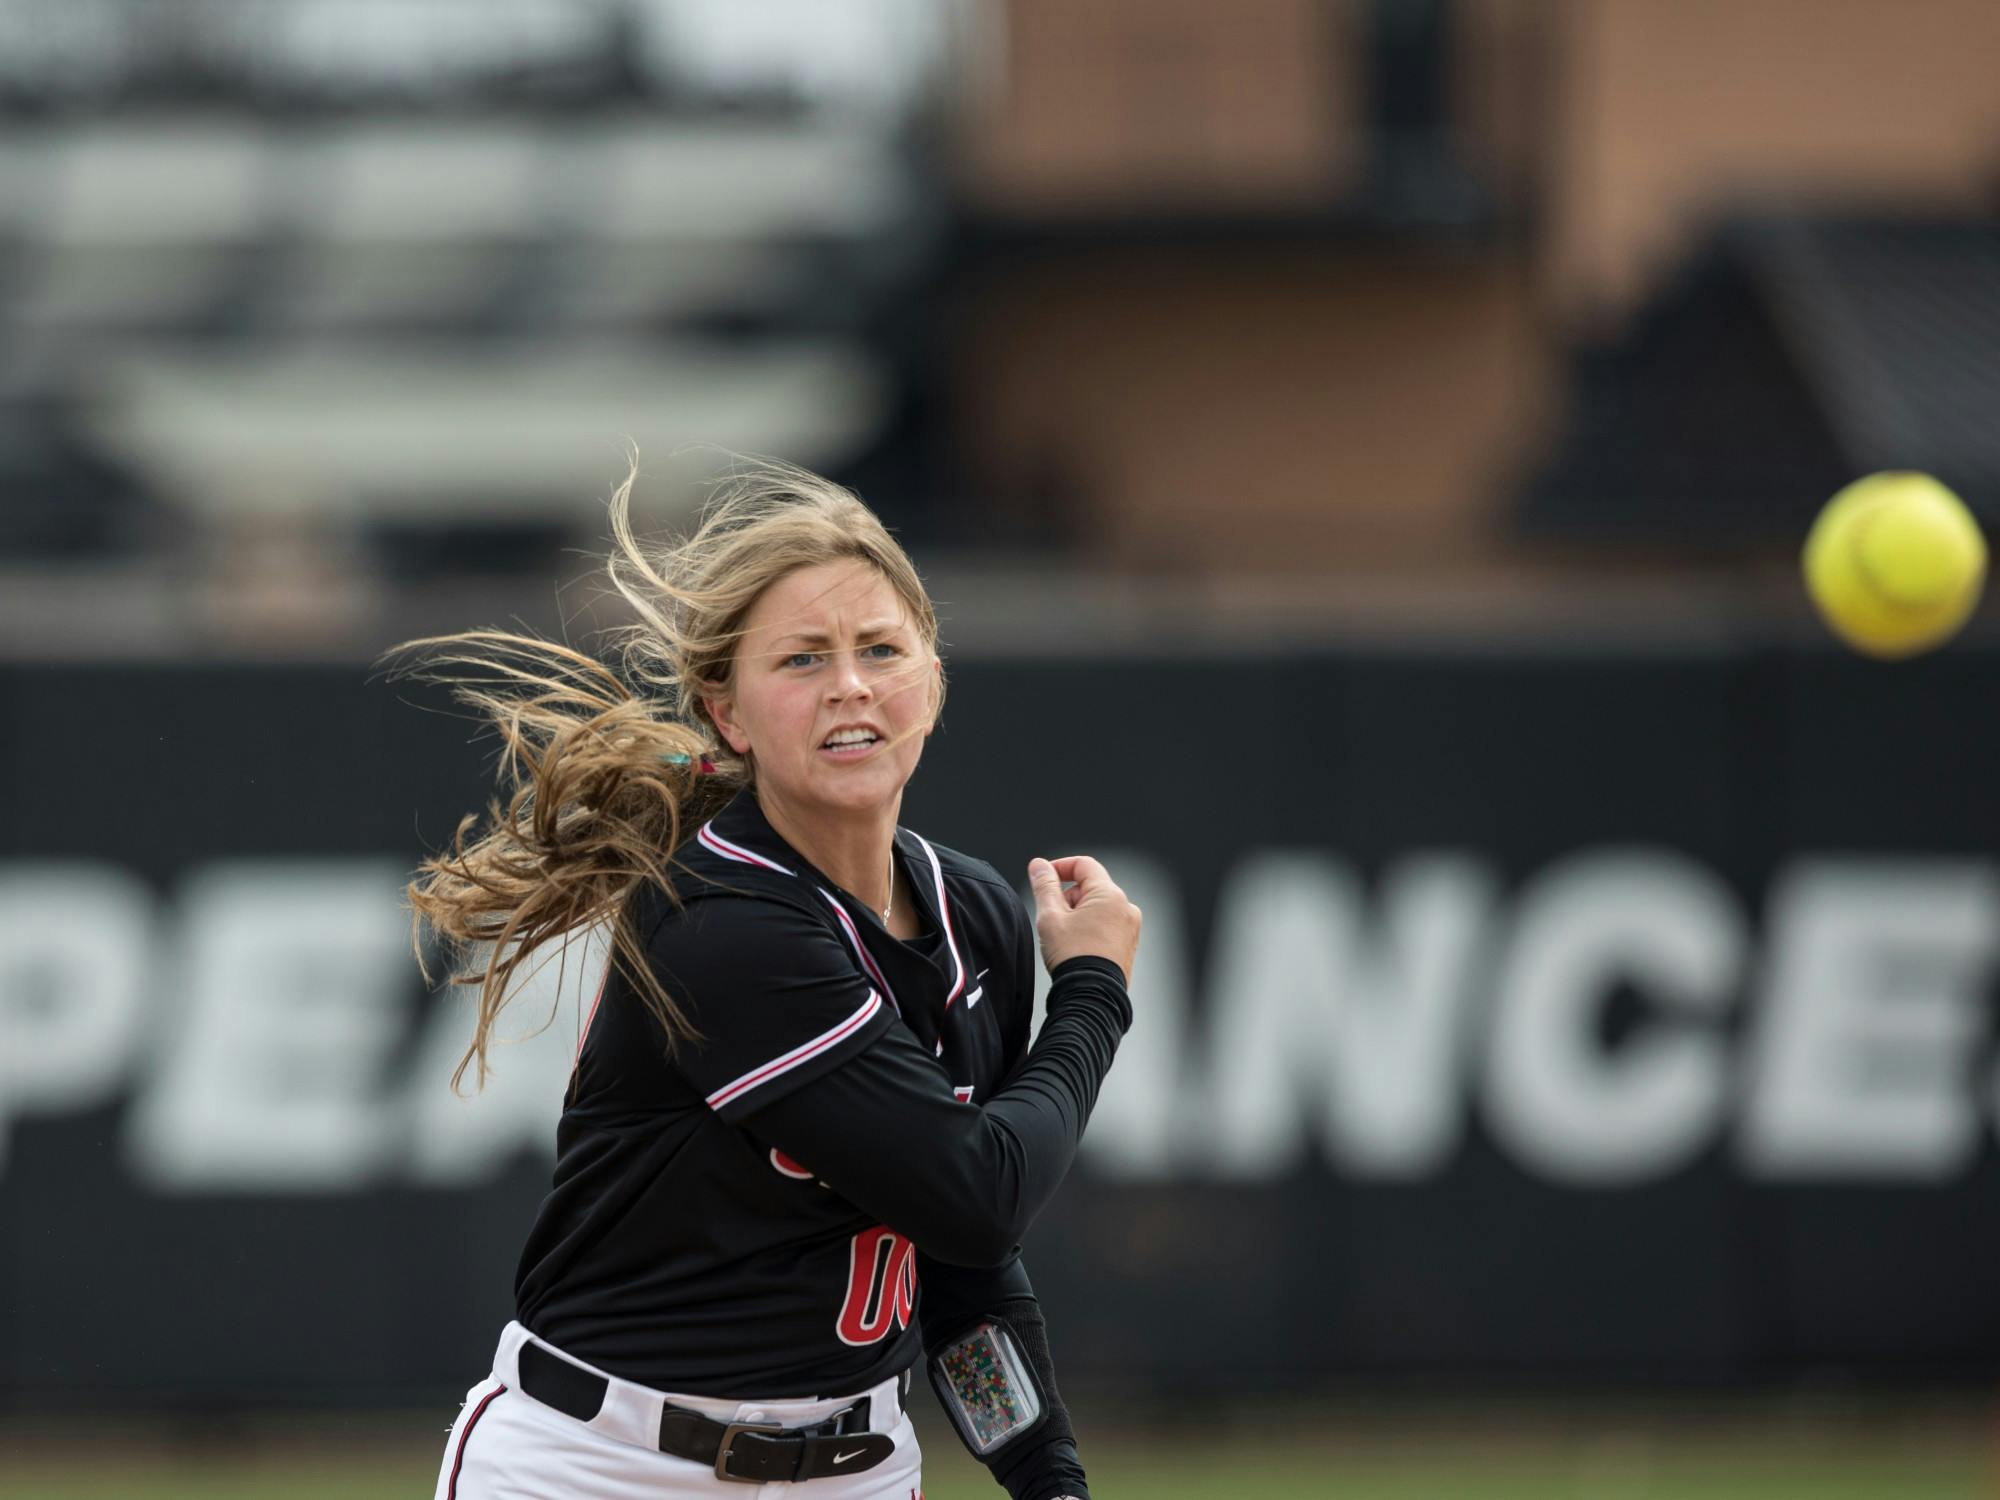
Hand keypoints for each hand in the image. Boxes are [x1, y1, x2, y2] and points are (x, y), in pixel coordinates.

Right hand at [1027, 855, 1140, 983]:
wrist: (1091, 996)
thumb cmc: (1073, 957)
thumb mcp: (1050, 916)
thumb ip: (1044, 885)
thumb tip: (1039, 865)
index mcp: (1110, 895)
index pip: (1083, 865)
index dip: (1059, 867)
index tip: (1043, 877)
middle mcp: (1126, 908)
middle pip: (1090, 887)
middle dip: (1067, 897)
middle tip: (1051, 918)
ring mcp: (1129, 928)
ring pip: (1097, 908)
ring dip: (1077, 914)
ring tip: (1063, 937)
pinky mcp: (1127, 945)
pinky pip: (1106, 926)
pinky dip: (1089, 928)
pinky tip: (1076, 947)